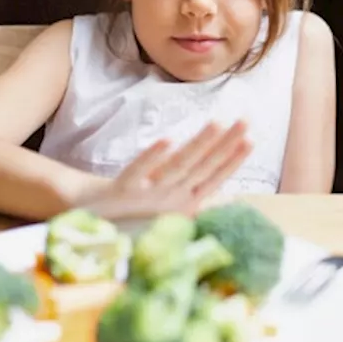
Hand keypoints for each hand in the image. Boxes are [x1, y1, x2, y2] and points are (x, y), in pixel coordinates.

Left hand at [74, 120, 251, 218]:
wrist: (90, 220)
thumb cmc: (131, 212)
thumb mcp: (166, 206)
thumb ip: (192, 194)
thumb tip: (223, 189)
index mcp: (183, 205)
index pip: (214, 178)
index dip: (233, 159)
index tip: (251, 138)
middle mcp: (170, 201)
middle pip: (202, 168)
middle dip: (226, 145)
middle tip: (246, 121)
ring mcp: (148, 196)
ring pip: (179, 166)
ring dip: (199, 145)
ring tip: (217, 122)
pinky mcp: (123, 191)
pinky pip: (140, 170)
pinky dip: (154, 156)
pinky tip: (168, 138)